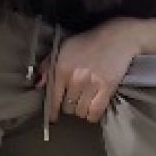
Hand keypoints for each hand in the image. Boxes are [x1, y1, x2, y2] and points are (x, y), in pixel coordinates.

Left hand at [39, 17, 155, 123]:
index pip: (53, 98)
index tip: (53, 118)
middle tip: (75, 100)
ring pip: (80, 111)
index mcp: (61, 69)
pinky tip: (92, 110)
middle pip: (67, 107)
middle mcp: (75, 78)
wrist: (116, 37)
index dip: (52, 111)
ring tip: (85, 102)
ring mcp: (91, 84)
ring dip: (81, 110)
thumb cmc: (88, 42)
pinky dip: (92, 115)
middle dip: (69, 106)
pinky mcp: (107, 88)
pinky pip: (95, 112)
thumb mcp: (63, 48)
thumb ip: (48, 66)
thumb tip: (39, 84)